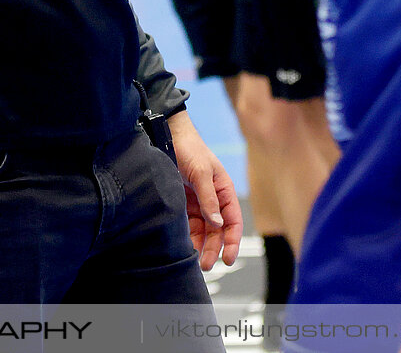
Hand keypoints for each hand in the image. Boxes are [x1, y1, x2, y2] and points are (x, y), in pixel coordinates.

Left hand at [164, 111, 241, 270]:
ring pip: (203, 230)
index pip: (233, 220)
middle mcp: (213, 199)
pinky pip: (188, 224)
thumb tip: (218, 224)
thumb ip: (209, 198)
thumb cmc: (190, 148)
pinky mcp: (183, 203)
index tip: (229, 259)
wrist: (167, 135)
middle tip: (207, 265)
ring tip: (194, 261)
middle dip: (214, 248)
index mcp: (224, 190)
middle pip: (218, 230)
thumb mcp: (201, 172)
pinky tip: (184, 247)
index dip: (233, 240)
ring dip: (201, 245)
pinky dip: (188, 236)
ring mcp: (198, 202)